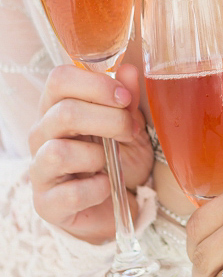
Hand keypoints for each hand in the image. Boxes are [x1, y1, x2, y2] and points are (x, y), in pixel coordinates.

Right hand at [29, 63, 153, 244]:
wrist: (115, 205)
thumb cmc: (116, 158)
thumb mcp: (128, 125)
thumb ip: (126, 100)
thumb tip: (129, 71)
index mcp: (56, 107)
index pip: (59, 79)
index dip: (95, 84)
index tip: (124, 97)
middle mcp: (41, 135)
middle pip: (64, 113)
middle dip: (109, 120)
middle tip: (129, 132)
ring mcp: (39, 170)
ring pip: (59, 152)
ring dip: (98, 156)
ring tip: (111, 161)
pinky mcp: (47, 203)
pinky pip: (72, 193)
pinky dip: (98, 188)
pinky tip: (105, 185)